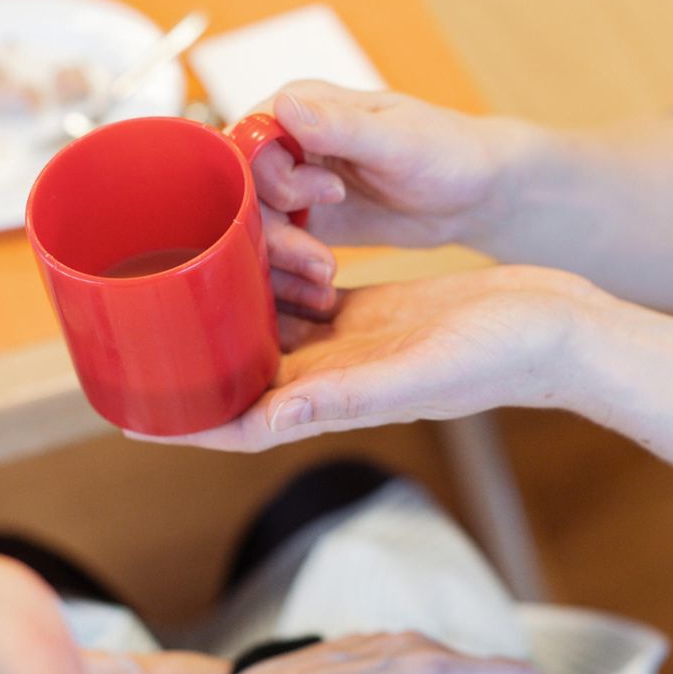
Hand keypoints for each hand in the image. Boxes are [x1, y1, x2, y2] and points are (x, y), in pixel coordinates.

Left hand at [128, 266, 612, 451]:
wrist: (551, 327)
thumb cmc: (497, 359)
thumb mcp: (414, 373)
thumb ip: (339, 397)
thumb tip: (263, 422)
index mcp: (330, 400)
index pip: (235, 422)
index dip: (178, 422)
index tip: (121, 411)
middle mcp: (327, 376)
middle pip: (234, 374)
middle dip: (182, 361)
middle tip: (125, 331)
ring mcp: (344, 343)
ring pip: (261, 330)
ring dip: (219, 312)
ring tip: (168, 281)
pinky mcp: (363, 309)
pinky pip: (296, 295)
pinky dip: (265, 278)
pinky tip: (236, 251)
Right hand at [247, 81, 521, 316]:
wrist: (475, 195)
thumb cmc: (448, 153)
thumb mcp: (398, 142)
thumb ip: (339, 128)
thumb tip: (282, 105)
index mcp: (301, 106)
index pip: (246, 144)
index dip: (272, 180)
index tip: (330, 196)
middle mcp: (287, 142)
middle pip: (244, 195)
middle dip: (277, 236)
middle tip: (324, 263)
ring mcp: (292, 185)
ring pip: (255, 229)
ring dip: (284, 264)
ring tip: (327, 281)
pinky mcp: (304, 222)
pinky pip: (275, 252)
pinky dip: (291, 277)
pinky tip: (321, 292)